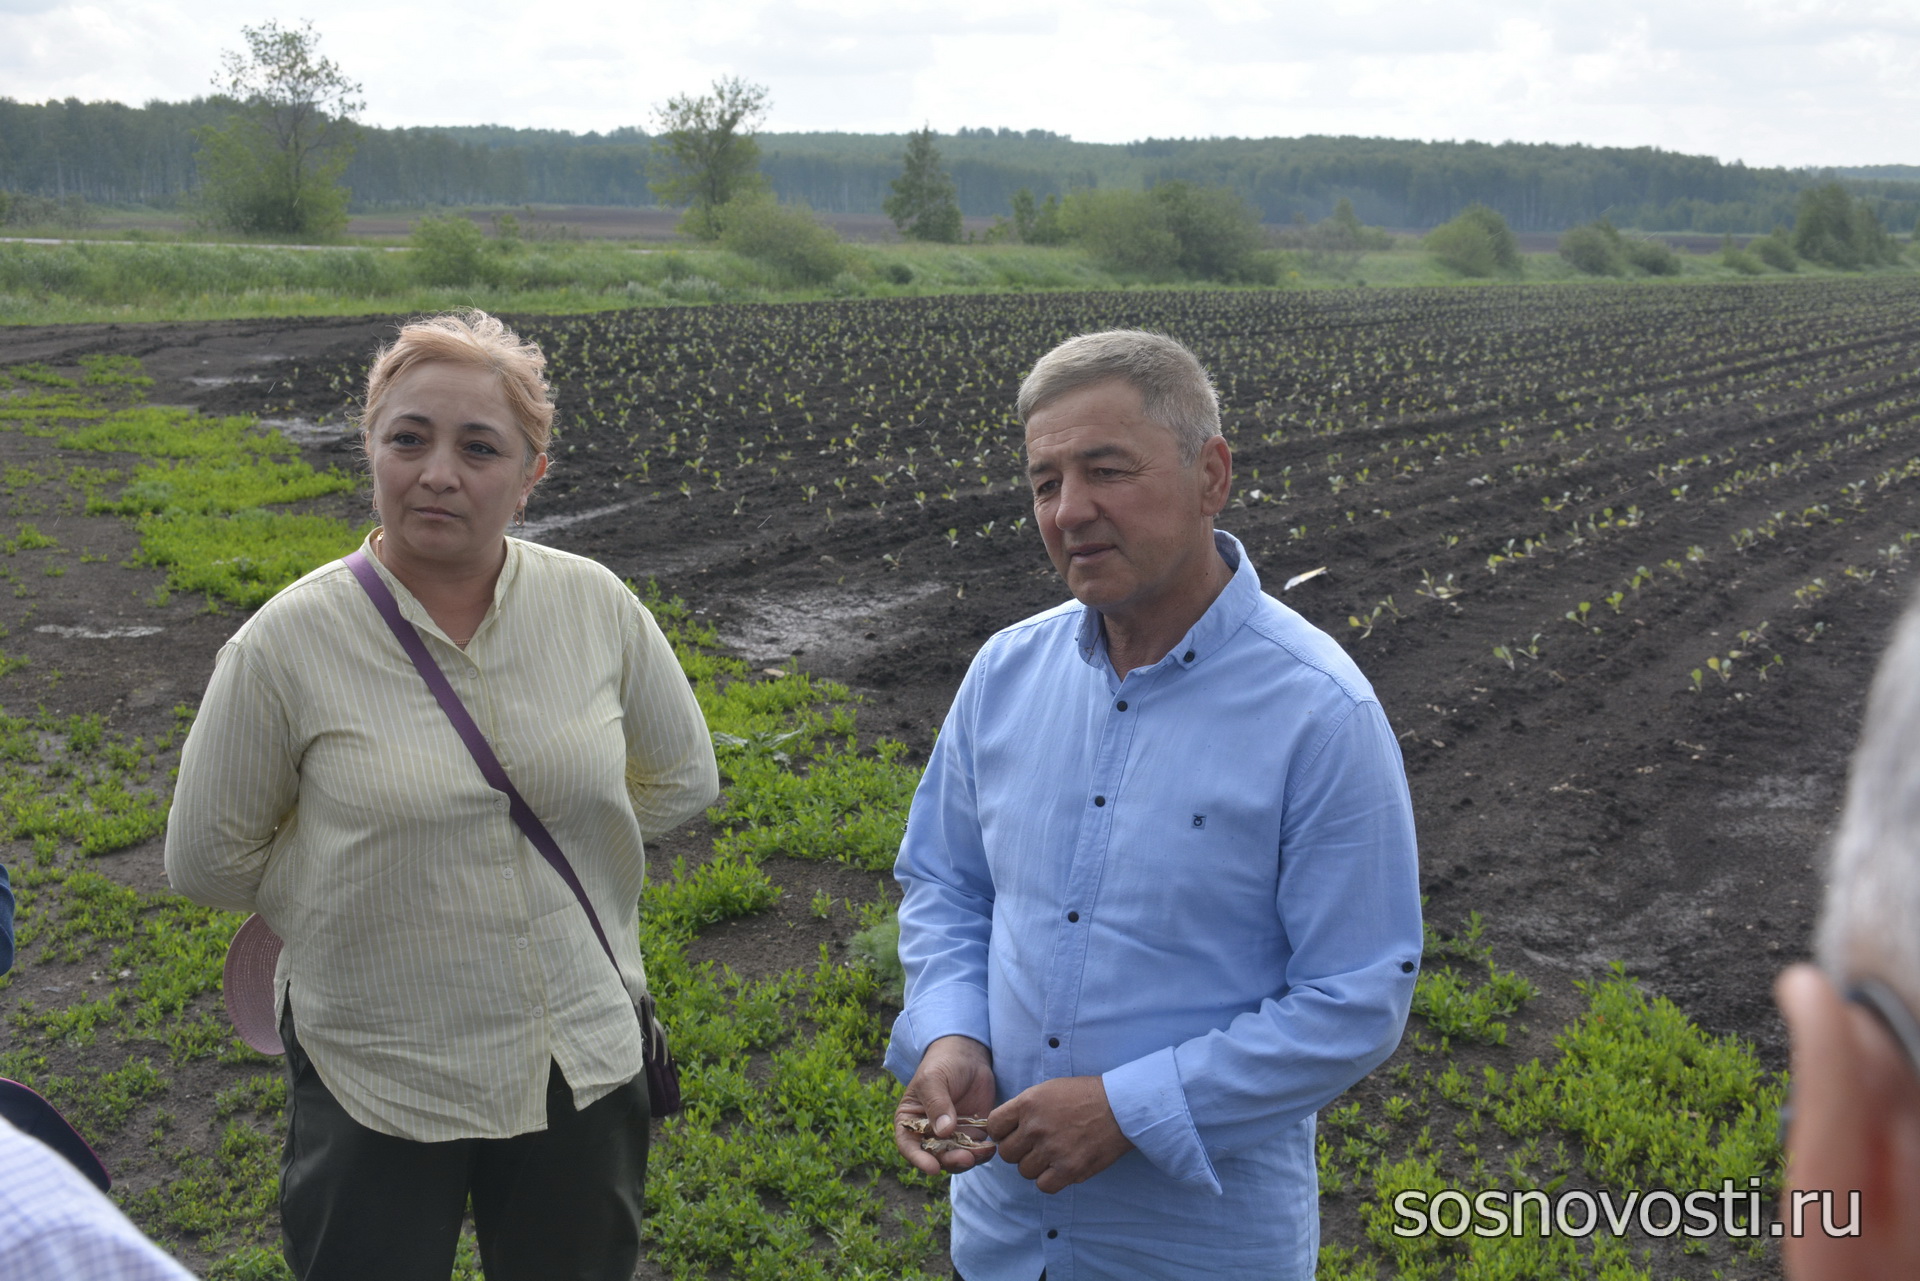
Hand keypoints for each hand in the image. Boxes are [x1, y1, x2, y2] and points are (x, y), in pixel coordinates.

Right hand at [894, 1035, 997, 1175]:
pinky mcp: (970, 1134)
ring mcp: (950, 1135)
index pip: (908, 1146)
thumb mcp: (934, 1079)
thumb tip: (943, 1131)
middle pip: (934, 1157)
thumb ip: (937, 1104)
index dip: (918, 1160)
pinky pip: (974, 1151)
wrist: (969, 1056)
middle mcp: (928, 1132)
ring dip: (967, 1160)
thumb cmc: (942, 1064)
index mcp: (911, 1120)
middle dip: (949, 1162)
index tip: (933, 1168)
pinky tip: (990, 1147)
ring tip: (981, 1152)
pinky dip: (981, 1154)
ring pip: (955, 1158)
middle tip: (965, 1158)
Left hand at [987, 1075, 1133, 1193]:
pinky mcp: (1069, 1169)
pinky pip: (1044, 1186)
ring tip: (1052, 1155)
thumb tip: (1004, 1128)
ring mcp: (1051, 1149)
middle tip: (1035, 1146)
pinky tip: (1060, 1168)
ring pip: (1024, 1171)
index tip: (1012, 1134)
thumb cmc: (1085, 1095)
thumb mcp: (1048, 1089)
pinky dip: (1050, 1180)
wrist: (1120, 1106)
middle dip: (1018, 1151)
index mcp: (1028, 1104)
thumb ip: (1024, 1108)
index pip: (993, 1126)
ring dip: (1036, 1166)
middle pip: (1007, 1153)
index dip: (1001, 1132)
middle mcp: (1035, 1127)